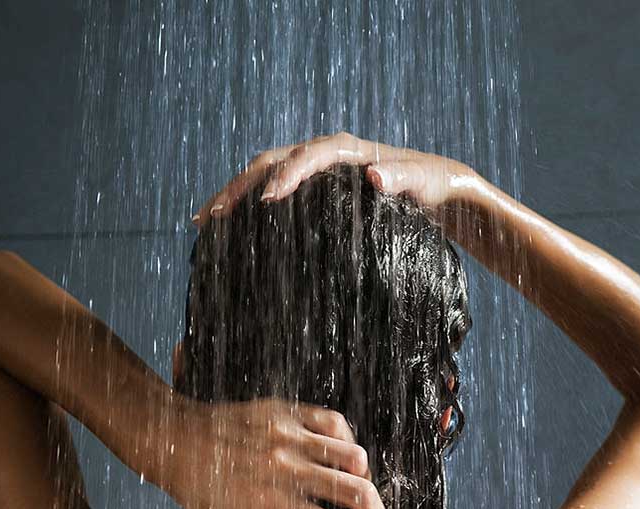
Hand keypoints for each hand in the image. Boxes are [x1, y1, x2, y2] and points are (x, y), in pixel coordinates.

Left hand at [151, 396, 387, 508]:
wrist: (175, 436)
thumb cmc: (195, 483)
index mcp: (271, 503)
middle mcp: (285, 469)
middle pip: (353, 492)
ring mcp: (288, 436)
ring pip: (350, 455)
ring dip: (364, 478)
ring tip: (360, 488)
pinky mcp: (286, 411)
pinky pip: (332, 420)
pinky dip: (346, 437)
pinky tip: (342, 450)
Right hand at [193, 131, 474, 225]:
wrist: (435, 188)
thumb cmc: (431, 185)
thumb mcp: (424, 183)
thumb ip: (403, 178)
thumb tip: (375, 174)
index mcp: (348, 151)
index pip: (310, 155)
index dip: (287, 174)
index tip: (267, 200)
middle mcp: (325, 155)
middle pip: (273, 161)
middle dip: (241, 186)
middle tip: (211, 215)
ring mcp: (316, 172)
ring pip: (265, 174)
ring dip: (235, 194)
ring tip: (204, 220)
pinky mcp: (313, 189)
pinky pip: (274, 189)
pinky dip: (250, 204)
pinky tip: (232, 226)